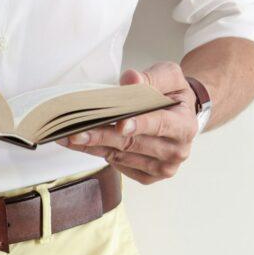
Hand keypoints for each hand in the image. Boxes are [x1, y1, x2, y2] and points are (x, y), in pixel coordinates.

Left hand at [60, 62, 198, 183]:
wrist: (179, 116)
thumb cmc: (172, 95)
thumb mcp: (169, 77)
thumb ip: (152, 77)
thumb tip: (131, 80)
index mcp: (185, 126)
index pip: (160, 125)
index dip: (139, 125)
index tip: (119, 124)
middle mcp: (176, 151)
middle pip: (133, 144)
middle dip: (102, 136)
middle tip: (76, 132)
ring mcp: (162, 168)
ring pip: (120, 157)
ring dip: (93, 146)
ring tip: (68, 136)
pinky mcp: (148, 177)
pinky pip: (118, 166)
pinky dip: (98, 154)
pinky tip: (81, 145)